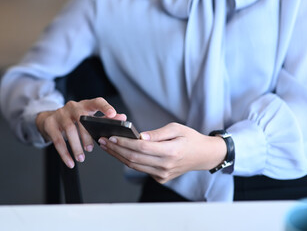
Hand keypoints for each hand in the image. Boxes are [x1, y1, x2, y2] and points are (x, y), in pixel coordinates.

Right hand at [36, 97, 125, 168]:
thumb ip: (105, 119)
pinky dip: (64, 153)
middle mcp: (72, 107)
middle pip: (81, 118)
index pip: (97, 102)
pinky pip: (57, 140)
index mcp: (86, 105)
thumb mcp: (89, 118)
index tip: (112, 114)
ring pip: (69, 129)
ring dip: (76, 146)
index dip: (105, 107)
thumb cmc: (74, 120)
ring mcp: (60, 114)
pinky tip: (70, 162)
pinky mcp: (50, 124)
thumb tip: (122, 118)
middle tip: (91, 148)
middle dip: (86, 134)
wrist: (49, 120)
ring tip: (81, 158)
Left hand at [98, 122, 226, 182]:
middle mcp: (166, 166)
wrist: (203, 155)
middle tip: (103, 141)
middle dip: (116, 149)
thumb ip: (157, 133)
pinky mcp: (161, 178)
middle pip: (134, 159)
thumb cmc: (190, 138)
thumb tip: (139, 137)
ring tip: (107, 146)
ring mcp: (163, 174)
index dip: (124, 143)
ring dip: (119, 156)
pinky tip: (120, 153)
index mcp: (171, 151)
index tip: (112, 136)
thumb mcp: (176, 128)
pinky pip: (141, 169)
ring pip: (135, 166)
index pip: (141, 148)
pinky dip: (129, 161)